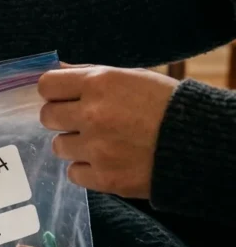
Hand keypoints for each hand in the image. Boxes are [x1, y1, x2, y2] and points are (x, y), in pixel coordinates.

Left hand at [38, 65, 179, 198]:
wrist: (201, 144)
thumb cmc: (166, 105)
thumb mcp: (131, 77)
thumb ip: (89, 73)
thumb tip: (55, 68)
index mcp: (99, 84)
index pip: (46, 85)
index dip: (54, 92)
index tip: (64, 98)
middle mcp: (92, 115)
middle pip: (47, 117)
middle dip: (63, 119)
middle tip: (84, 122)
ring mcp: (97, 148)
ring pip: (59, 146)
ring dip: (75, 145)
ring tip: (102, 143)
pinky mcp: (105, 178)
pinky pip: (74, 173)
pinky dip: (87, 170)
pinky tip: (107, 162)